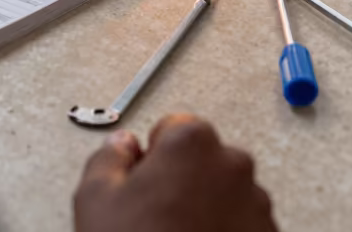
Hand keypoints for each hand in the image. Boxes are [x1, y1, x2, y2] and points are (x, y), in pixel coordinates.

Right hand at [74, 114, 277, 231]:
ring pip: (225, 194)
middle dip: (183, 183)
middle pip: (203, 161)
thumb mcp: (94, 201)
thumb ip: (108, 158)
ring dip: (206, 211)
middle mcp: (233, 164)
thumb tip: (122, 146)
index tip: (142, 185)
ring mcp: (257, 204)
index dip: (152, 159)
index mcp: (191, 143)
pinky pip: (243, 225)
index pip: (172, 130)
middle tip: (155, 220)